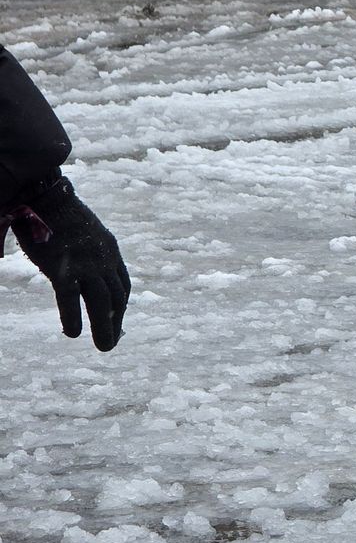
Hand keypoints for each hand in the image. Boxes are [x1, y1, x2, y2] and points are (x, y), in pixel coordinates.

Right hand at [13, 178, 129, 350]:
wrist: (45, 194)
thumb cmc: (56, 212)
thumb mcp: (80, 232)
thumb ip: (85, 251)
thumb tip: (73, 270)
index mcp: (109, 249)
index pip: (123, 284)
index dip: (121, 304)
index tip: (117, 319)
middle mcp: (104, 258)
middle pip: (117, 297)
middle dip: (116, 322)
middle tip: (111, 343)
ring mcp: (85, 263)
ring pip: (101, 303)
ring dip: (103, 328)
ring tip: (105, 347)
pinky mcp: (63, 267)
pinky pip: (71, 299)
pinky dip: (73, 317)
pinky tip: (73, 333)